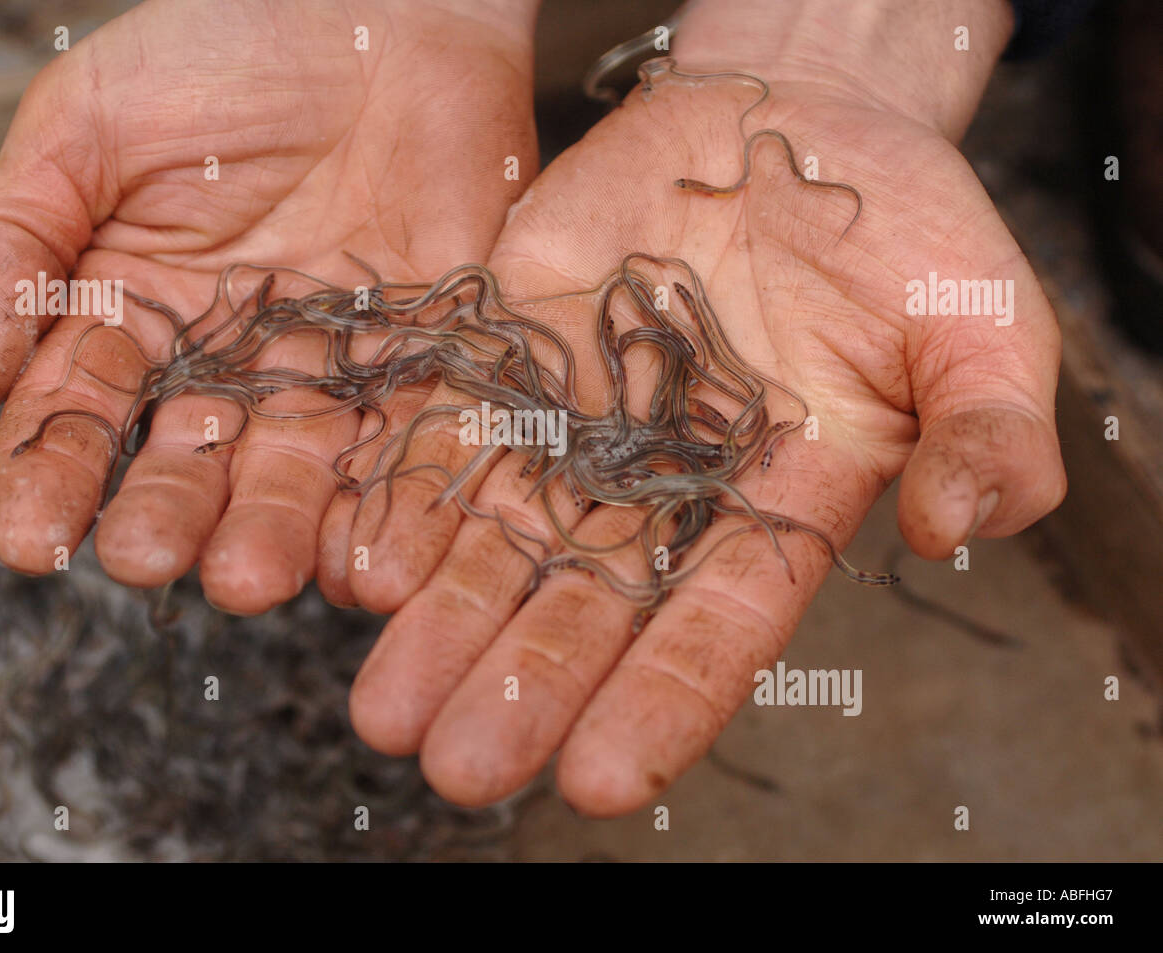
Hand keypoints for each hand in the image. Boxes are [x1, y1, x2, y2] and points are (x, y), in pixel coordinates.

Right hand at [0, 0, 536, 611]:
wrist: (383, 5)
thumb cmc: (224, 44)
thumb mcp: (92, 120)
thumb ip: (25, 234)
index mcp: (132, 311)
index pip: (78, 413)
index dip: (49, 477)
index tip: (32, 541)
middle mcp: (226, 361)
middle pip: (189, 458)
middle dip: (166, 513)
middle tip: (147, 559)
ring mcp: (325, 367)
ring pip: (295, 470)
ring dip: (272, 531)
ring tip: (249, 579)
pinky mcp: (419, 361)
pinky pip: (402, 442)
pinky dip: (386, 500)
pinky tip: (361, 556)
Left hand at [328, 0, 1065, 812]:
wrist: (795, 127)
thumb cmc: (907, 232)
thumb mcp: (982, 319)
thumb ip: (985, 427)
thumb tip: (963, 527)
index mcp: (780, 505)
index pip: (720, 623)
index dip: (663, 699)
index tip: (603, 780)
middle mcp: (666, 487)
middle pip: (588, 603)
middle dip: (524, 685)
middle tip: (459, 771)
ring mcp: (583, 424)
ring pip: (502, 538)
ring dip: (441, 622)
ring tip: (383, 708)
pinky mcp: (518, 352)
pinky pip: (455, 430)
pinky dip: (408, 494)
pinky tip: (357, 564)